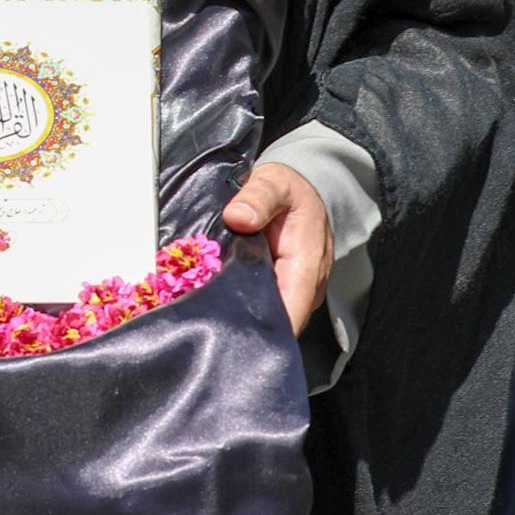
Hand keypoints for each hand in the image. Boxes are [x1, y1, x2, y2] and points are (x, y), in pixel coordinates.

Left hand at [223, 162, 331, 334]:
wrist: (303, 191)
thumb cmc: (288, 189)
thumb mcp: (274, 183)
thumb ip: (257, 198)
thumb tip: (237, 217)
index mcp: (307, 266)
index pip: (289, 316)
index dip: (262, 330)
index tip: (228, 330)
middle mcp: (307, 288)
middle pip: (279, 325)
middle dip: (247, 330)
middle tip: (207, 325)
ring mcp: (299, 293)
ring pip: (274, 320)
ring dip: (246, 320)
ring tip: (210, 318)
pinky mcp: (288, 291)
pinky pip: (268, 308)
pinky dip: (247, 309)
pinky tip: (221, 305)